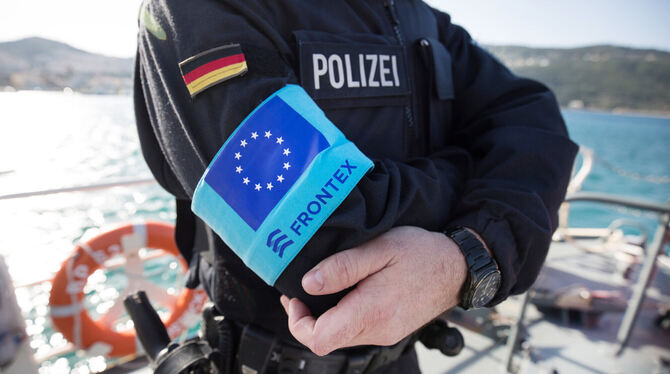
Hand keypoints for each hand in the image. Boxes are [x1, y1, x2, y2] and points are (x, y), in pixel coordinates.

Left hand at [279, 226, 466, 355]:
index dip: (298, 322)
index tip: (295, 297)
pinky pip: (357, 330)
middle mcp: (377, 331)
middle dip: (307, 318)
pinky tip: (344, 293)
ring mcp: (385, 333)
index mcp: (371, 312)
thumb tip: (309, 284)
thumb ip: (342, 267)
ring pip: (341, 337)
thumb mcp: (380, 248)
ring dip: (325, 317)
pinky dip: (343, 316)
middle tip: (301, 290)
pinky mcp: (390, 329)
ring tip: (321, 287)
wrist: (459, 268)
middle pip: (327, 340)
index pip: (319, 338)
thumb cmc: (422, 254)